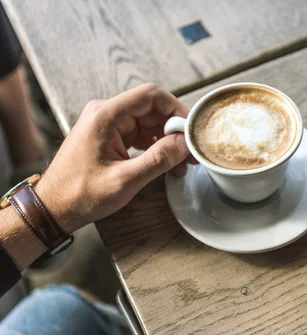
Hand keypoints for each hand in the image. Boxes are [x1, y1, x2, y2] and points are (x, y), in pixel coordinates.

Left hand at [36, 83, 195, 232]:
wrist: (53, 207)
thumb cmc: (81, 194)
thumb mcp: (125, 180)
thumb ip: (158, 159)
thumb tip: (185, 144)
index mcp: (106, 116)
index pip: (151, 96)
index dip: (177, 109)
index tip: (192, 129)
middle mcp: (106, 113)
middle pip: (152, 109)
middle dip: (175, 129)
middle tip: (191, 153)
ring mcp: (108, 124)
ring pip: (149, 123)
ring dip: (167, 141)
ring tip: (182, 164)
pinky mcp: (109, 137)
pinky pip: (140, 134)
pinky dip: (156, 147)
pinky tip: (167, 164)